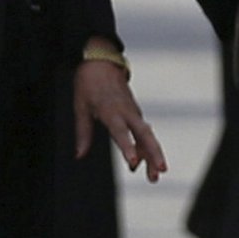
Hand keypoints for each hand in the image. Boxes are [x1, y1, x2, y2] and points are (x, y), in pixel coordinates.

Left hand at [75, 59, 166, 180]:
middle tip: (159, 172)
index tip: (134, 163)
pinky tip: (148, 162)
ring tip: (155, 176)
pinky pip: (143, 132)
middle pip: (144, 135)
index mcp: (110, 110)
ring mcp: (133, 112)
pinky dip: (146, 147)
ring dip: (153, 155)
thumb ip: (82, 132)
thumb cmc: (89, 83)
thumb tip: (79, 155)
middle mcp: (126, 112)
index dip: (128, 148)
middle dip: (153, 155)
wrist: (102, 60)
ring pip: (147, 136)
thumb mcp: (80, 106)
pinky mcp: (135, 113)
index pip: (121, 132)